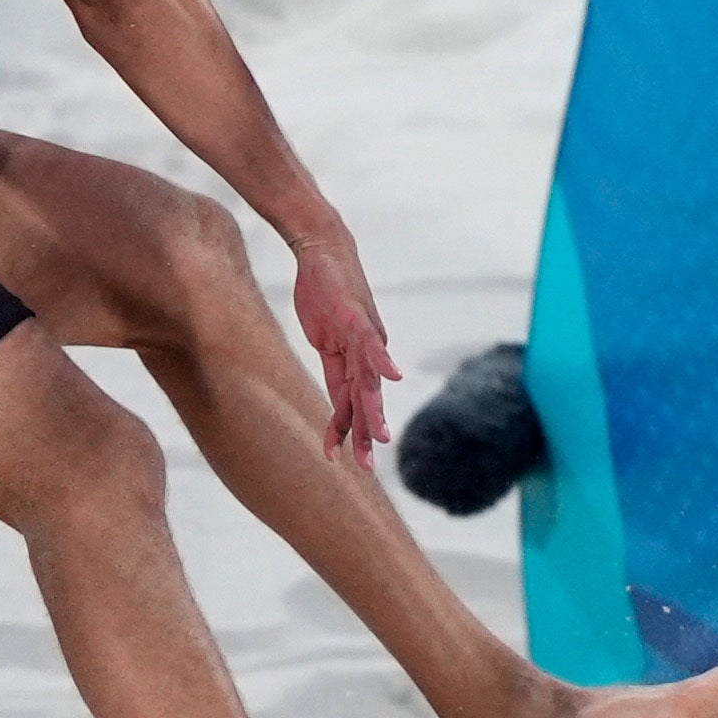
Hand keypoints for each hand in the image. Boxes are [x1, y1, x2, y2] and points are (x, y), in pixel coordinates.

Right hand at [288, 229, 401, 460]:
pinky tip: (393, 376)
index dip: (346, 432)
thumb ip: (333, 362)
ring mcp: (363, 335)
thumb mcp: (324, 335)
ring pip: (369, 380)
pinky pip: (371, 342)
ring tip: (380, 438)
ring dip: (374, 409)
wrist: (324, 252)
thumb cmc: (324, 293)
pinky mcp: (356, 317)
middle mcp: (364, 353)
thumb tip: (335, 386)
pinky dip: (382, 360)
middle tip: (367, 465)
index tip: (339, 459)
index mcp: (353, 360)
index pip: (349, 403)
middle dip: (366, 434)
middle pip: (364, 400)